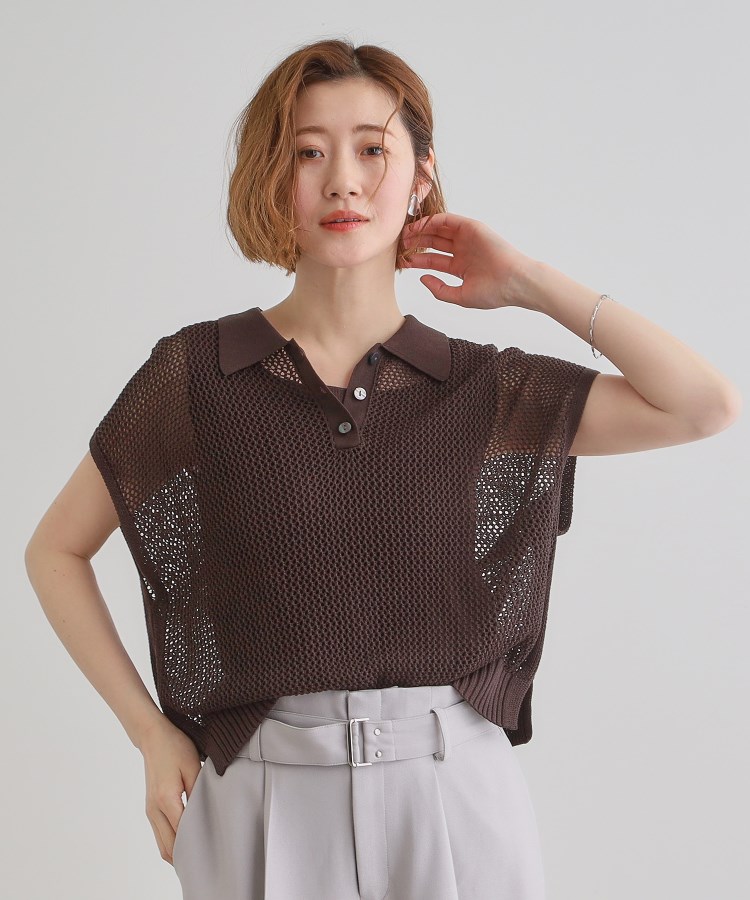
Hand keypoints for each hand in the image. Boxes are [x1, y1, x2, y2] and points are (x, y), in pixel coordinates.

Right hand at [138, 716, 202, 866]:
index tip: (212, 851)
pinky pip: (159, 834)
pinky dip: (171, 843)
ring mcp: (150, 810)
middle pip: (168, 846)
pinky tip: (185, 842)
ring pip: (161, 844)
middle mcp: (154, 809)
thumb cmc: (174, 747)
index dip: (196, 844)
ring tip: (198, 857)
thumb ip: (199, 791)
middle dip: (186, 856)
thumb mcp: (192, 765)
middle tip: (206, 861)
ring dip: (177, 853)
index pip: (181, 833)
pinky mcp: (150, 807)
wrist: (153, 737)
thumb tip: (207, 812)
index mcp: (166, 799)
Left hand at [400, 212, 533, 310]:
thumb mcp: (460, 296)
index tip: (401, 261)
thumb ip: (439, 289)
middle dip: (415, 243)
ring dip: (421, 230)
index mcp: (459, 267)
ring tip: (405, 234)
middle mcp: (462, 250)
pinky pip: (449, 220)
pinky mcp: (472, 227)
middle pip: (432, 243)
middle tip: (399, 244)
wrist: (514, 282)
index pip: (432, 260)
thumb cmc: (493, 293)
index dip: (416, 260)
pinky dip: (433, 221)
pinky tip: (419, 226)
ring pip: (438, 230)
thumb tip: (421, 278)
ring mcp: (467, 238)